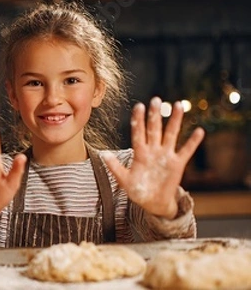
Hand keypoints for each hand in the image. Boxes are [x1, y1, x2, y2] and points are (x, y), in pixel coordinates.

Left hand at [102, 97, 203, 218]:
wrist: (153, 203)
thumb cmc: (137, 191)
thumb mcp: (124, 180)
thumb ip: (115, 167)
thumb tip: (103, 154)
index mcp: (139, 153)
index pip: (138, 132)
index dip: (138, 120)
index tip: (138, 106)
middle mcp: (153, 150)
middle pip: (154, 129)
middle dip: (155, 115)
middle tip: (156, 100)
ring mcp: (166, 156)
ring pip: (170, 134)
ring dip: (174, 121)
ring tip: (177, 105)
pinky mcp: (177, 164)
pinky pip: (186, 151)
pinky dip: (192, 142)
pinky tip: (199, 131)